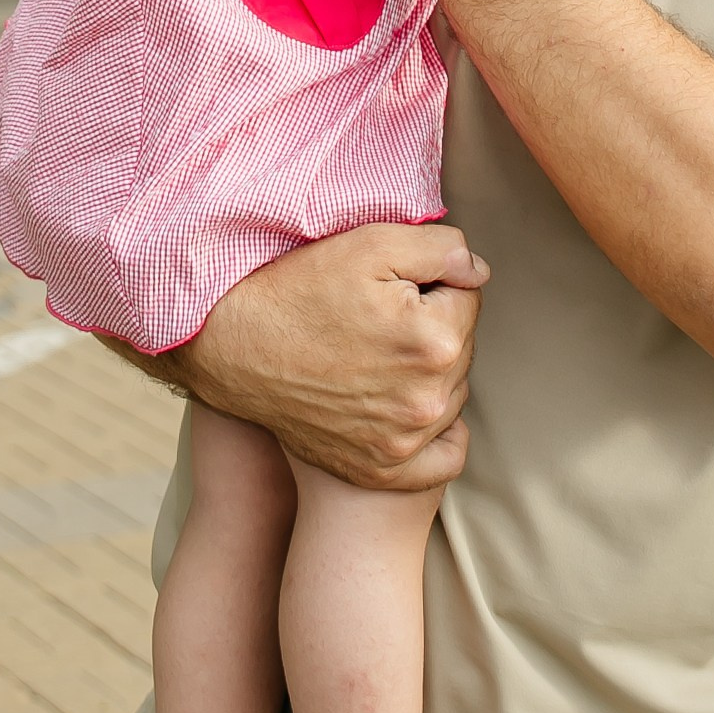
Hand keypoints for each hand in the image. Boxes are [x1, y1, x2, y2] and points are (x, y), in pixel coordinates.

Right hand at [174, 224, 487, 488]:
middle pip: (462, 345)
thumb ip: (443, 248)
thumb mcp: (370, 244)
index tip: (392, 284)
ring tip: (378, 353)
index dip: (432, 281)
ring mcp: (406, 441)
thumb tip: (479, 272)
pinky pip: (446, 456)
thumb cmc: (299, 290)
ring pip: (452, 391)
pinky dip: (440, 434)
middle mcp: (428, 399)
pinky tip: (412, 406)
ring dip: (431, 371)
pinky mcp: (384, 468)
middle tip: (380, 316)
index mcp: (434, 340)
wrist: (234, 347)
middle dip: (433, 324)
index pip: (469, 296)